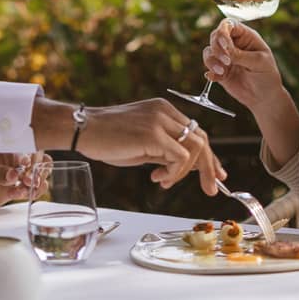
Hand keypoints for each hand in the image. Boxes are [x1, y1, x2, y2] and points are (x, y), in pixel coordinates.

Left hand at [0, 151, 48, 212]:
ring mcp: (15, 176)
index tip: (27, 166)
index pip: (28, 148)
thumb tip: (13, 174)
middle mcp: (14, 162)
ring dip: (37, 183)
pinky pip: (28, 191)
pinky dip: (29, 193)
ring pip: (36, 177)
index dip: (32, 157)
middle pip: (37, 162)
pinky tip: (20, 194)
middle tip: (30, 180)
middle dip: (38, 171)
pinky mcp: (13, 190)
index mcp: (7, 150)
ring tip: (28, 188)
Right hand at [77, 98, 224, 195]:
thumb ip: (165, 152)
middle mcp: (165, 111)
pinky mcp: (154, 133)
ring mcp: (160, 120)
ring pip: (195, 148)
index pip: (195, 131)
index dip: (209, 155)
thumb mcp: (142, 146)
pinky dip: (175, 173)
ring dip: (186, 172)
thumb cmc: (106, 138)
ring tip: (165, 182)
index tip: (216, 174)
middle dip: (209, 166)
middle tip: (211, 189)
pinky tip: (157, 177)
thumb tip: (188, 167)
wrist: (82, 129)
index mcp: (163, 110)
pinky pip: (180, 158)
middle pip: (202, 138)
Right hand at [202, 19, 285, 111]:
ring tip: (222, 71)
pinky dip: (210, 72)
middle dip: (217, 48)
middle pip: (215, 36)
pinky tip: (217, 78)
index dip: (223, 31)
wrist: (264, 97)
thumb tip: (224, 50)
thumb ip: (240, 55)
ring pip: (208, 51)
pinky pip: (208, 67)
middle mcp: (233, 44)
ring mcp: (225, 57)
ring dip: (211, 60)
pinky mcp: (219, 70)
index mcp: (245, 36)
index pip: (229, 25)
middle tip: (227, 61)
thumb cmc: (267, 75)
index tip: (225, 45)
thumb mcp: (259, 62)